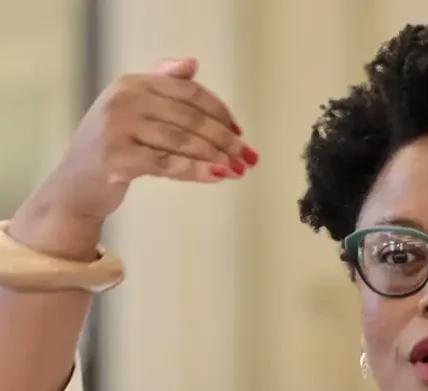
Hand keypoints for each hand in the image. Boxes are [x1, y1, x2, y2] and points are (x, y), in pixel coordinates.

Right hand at [43, 57, 258, 222]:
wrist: (76, 185)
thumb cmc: (113, 148)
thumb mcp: (134, 110)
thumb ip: (162, 85)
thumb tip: (193, 64)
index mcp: (132, 83)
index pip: (188, 92)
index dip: (219, 112)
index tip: (240, 132)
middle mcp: (124, 99)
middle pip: (190, 118)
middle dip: (224, 139)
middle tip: (248, 156)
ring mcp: (118, 128)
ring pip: (182, 141)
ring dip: (216, 157)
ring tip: (238, 170)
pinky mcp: (117, 158)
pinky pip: (168, 164)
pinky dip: (197, 171)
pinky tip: (218, 176)